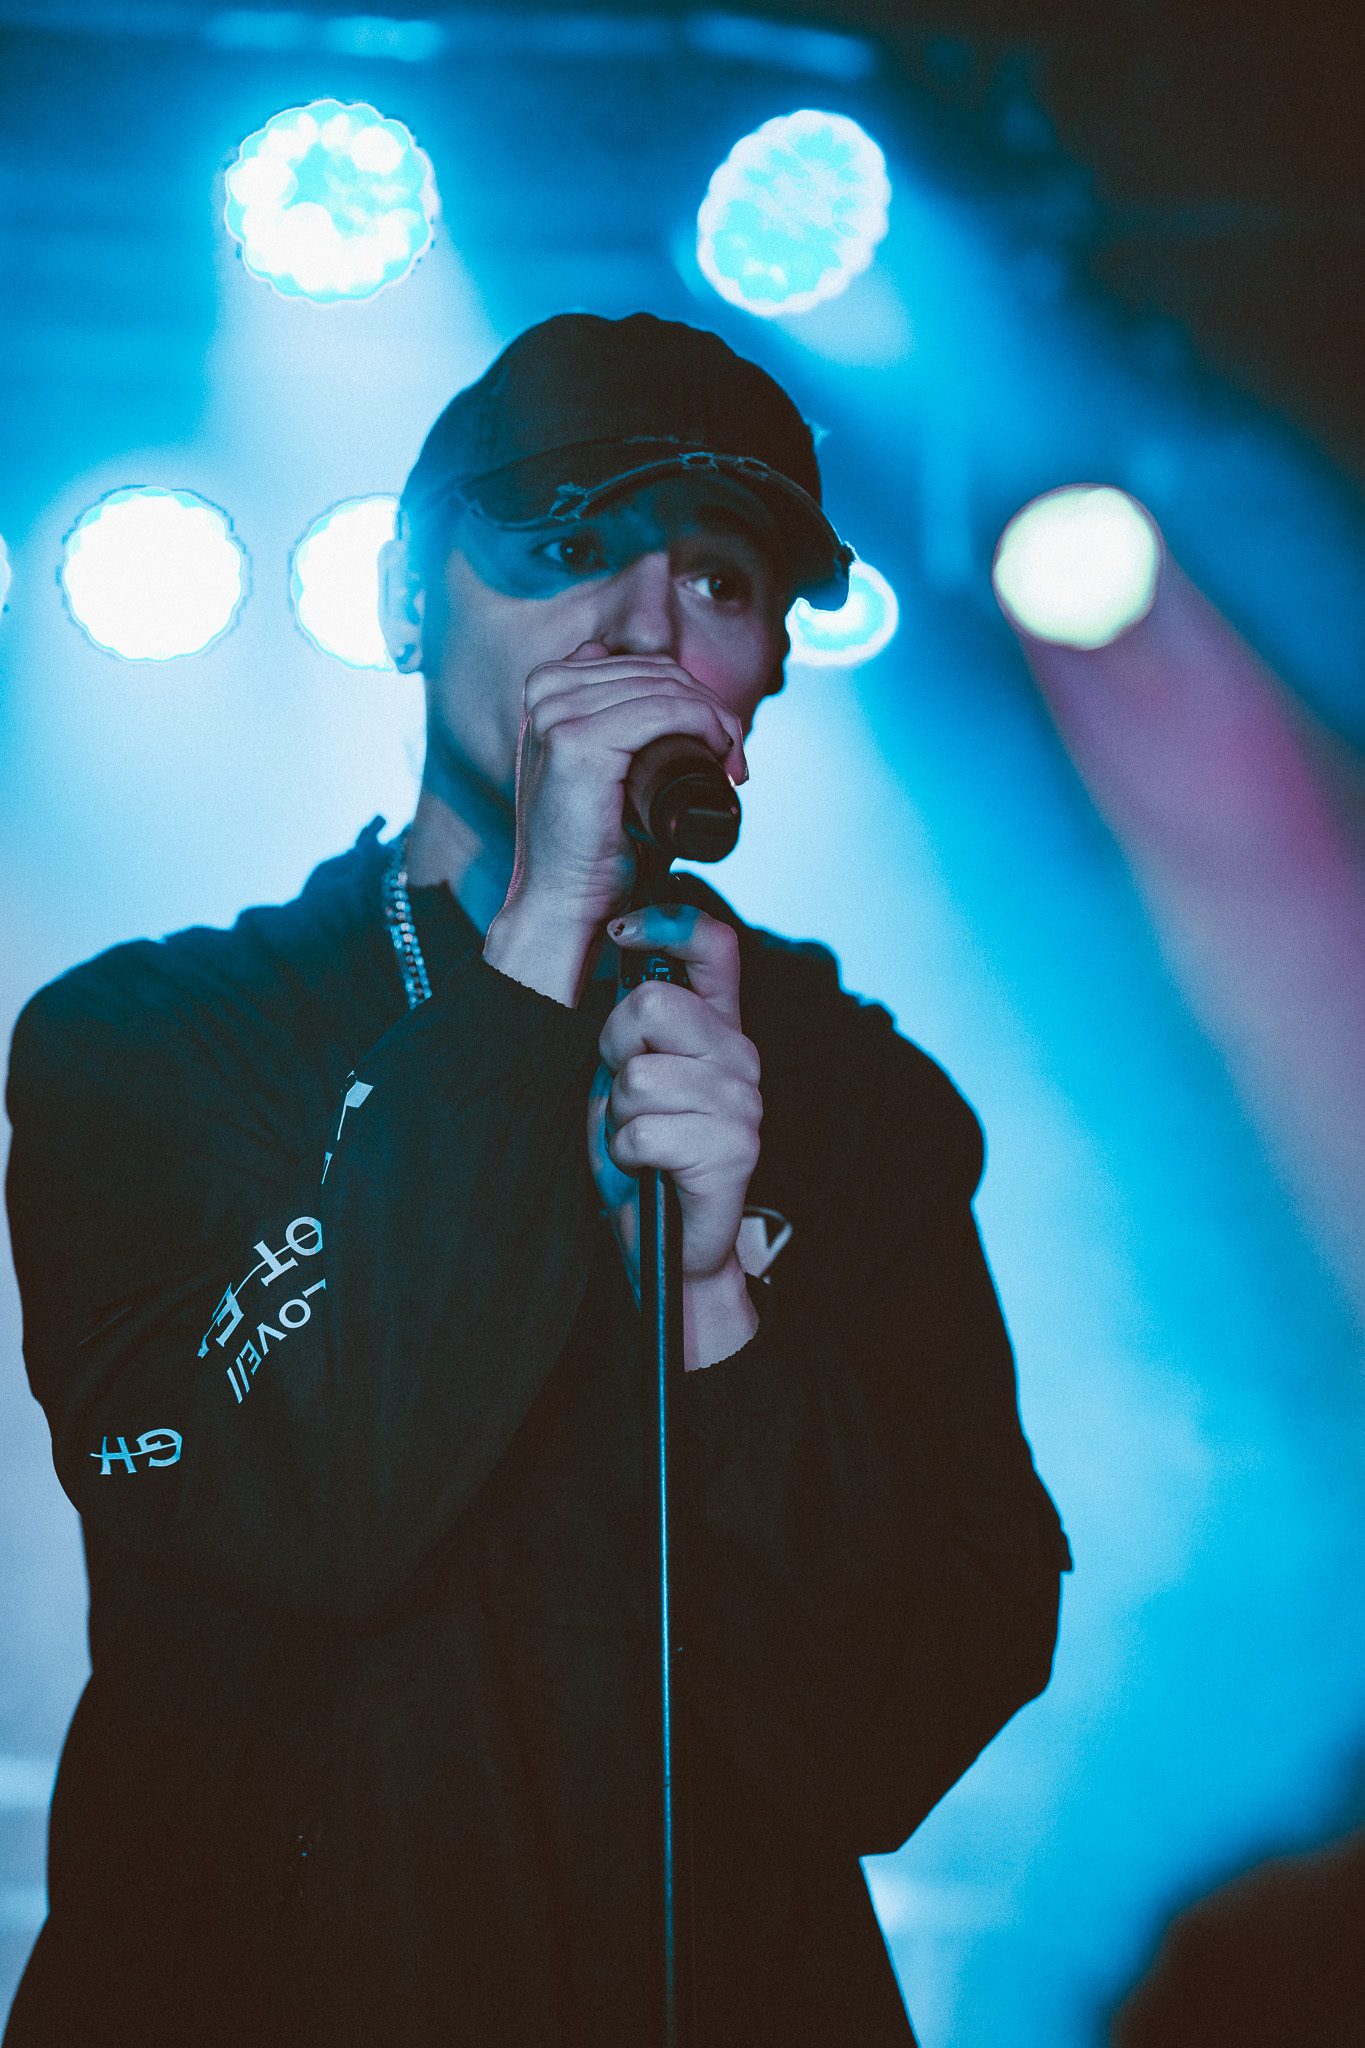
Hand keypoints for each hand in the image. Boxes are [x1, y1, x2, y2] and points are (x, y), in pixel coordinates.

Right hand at [504, 642, 747, 937]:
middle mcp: (546, 691)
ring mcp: (556, 714)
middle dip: (711, 708)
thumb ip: (623, 720)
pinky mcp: (575, 742)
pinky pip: (662, 711)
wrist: (563, 901)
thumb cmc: (595, 846)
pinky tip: (720, 754)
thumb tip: (672, 687)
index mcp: (548, 687)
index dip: (693, 695)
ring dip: (717, 719)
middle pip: (657, 672)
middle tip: (734, 758)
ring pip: (665, 688)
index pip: (643, 666)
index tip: (721, 743)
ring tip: (732, 765)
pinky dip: (705, 724)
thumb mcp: (606, 767)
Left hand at [588, 904, 761, 1320]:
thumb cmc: (641, 1154)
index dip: (666, 923)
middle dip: (613, 1050)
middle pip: (651, 1007)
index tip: (621, 935)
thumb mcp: (626, 1074)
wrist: (669, 1246)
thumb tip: (615, 950)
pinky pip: (643, 1130)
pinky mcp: (733, 1149)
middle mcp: (740, 1056)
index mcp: (717, 1027)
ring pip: (639, 1076)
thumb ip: (634, 1022)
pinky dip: (626, 1154)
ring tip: (636, 1137)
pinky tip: (646, 1167)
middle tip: (623, 1092)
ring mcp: (743, 1102)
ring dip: (618, 1115)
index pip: (713, 946)